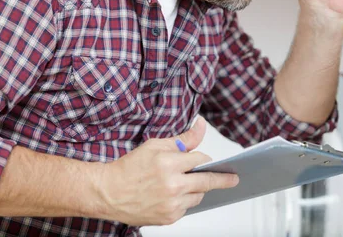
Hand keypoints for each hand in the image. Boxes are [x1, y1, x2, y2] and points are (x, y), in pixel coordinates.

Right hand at [96, 117, 238, 225]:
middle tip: (234, 178)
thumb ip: (183, 139)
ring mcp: (171, 203)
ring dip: (197, 189)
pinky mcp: (169, 217)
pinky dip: (184, 200)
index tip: (207, 160)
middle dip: (222, 179)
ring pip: (199, 195)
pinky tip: (172, 194)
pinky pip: (187, 207)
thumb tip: (201, 125)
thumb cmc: (130, 168)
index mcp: (169, 163)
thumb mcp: (156, 145)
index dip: (202, 158)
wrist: (108, 192)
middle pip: (207, 181)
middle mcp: (172, 185)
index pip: (201, 159)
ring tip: (183, 183)